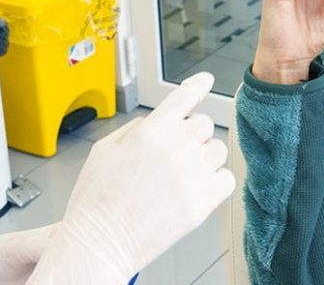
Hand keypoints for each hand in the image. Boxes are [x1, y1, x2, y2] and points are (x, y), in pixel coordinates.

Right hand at [27, 72, 234, 284]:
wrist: (100, 242)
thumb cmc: (96, 202)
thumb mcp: (104, 151)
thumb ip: (135, 129)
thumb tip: (154, 123)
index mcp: (150, 131)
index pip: (184, 96)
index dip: (197, 85)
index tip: (205, 80)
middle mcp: (175, 146)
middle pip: (203, 123)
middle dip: (191, 135)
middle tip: (174, 155)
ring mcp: (192, 173)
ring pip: (217, 149)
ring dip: (204, 158)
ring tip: (182, 176)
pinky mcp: (204, 200)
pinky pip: (226, 178)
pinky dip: (216, 182)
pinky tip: (196, 189)